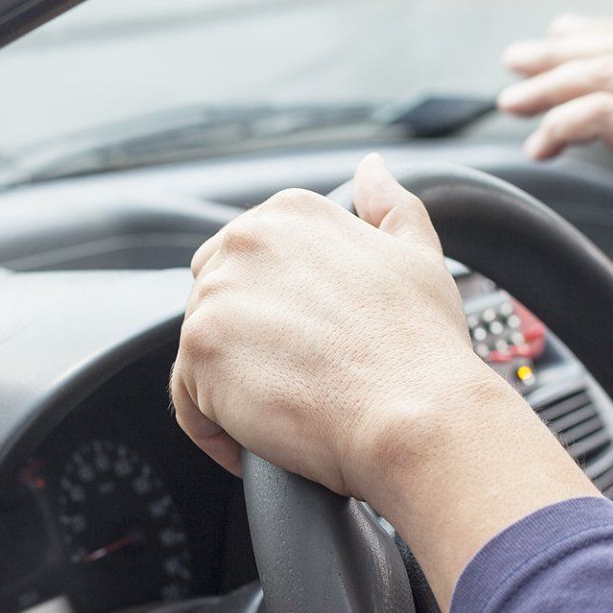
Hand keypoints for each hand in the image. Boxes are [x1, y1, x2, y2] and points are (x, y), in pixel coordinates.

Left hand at [171, 154, 510, 503]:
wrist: (416, 415)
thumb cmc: (423, 349)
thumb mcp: (418, 256)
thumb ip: (389, 206)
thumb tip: (371, 169)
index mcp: (292, 213)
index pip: (247, 262)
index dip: (275, 315)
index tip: (307, 347)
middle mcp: (246, 239)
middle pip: (216, 303)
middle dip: (247, 347)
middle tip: (300, 384)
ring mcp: (217, 293)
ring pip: (203, 354)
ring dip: (234, 390)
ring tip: (289, 417)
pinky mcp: (199, 350)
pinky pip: (189, 402)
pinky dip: (218, 432)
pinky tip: (261, 442)